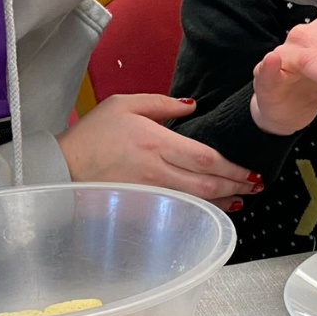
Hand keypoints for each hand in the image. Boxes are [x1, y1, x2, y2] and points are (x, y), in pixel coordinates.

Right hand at [56, 94, 261, 208]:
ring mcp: (149, 192)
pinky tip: (210, 209)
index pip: (205, 159)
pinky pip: (178, 211)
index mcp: (155, 142)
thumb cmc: (92, 133)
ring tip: (240, 198)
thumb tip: (193, 106)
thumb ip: (162, 104)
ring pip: (196, 201)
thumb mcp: (124, 104)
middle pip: (206, 184)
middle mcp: (156, 170)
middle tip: (256, 186)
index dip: (232, 168)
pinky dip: (198, 211)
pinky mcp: (141, 207)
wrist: (61, 166)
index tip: (251, 172)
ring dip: (222, 201)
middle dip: (236, 186)